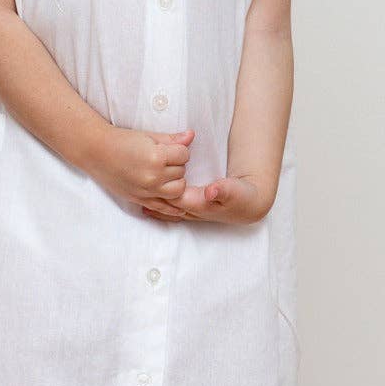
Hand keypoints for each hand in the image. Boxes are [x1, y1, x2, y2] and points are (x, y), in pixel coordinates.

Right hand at [80, 125, 195, 211]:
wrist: (96, 151)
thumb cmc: (121, 140)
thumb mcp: (148, 136)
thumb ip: (171, 139)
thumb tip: (191, 136)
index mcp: (156, 157)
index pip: (184, 154)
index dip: (178, 150)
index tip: (168, 148)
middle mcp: (153, 176)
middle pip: (181, 172)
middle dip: (176, 165)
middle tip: (163, 159)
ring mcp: (147, 190)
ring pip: (178, 190)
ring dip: (175, 182)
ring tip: (164, 174)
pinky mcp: (140, 199)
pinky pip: (163, 208)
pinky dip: (173, 209)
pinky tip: (180, 210)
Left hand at [141, 173, 274, 226]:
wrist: (252, 205)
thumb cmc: (244, 196)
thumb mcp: (236, 190)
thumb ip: (224, 189)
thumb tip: (211, 190)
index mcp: (200, 204)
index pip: (173, 196)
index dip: (161, 185)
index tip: (149, 172)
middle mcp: (192, 211)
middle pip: (165, 204)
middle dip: (150, 194)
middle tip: (132, 182)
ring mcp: (192, 212)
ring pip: (166, 208)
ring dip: (151, 201)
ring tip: (133, 194)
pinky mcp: (194, 209)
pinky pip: (171, 208)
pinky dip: (159, 205)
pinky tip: (148, 203)